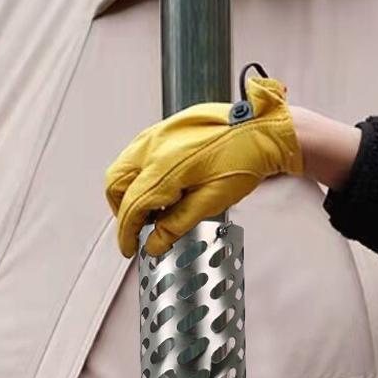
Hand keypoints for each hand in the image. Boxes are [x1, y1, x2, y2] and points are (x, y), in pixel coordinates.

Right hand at [105, 74, 301, 256]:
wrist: (261, 131)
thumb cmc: (244, 160)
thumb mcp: (211, 201)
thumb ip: (177, 224)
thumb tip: (154, 243)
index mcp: (163, 168)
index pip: (131, 207)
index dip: (127, 233)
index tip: (129, 248)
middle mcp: (153, 147)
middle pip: (116, 184)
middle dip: (122, 211)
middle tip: (138, 230)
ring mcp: (156, 134)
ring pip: (123, 167)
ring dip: (128, 192)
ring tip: (151, 210)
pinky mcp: (164, 129)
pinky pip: (136, 154)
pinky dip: (138, 174)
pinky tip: (160, 187)